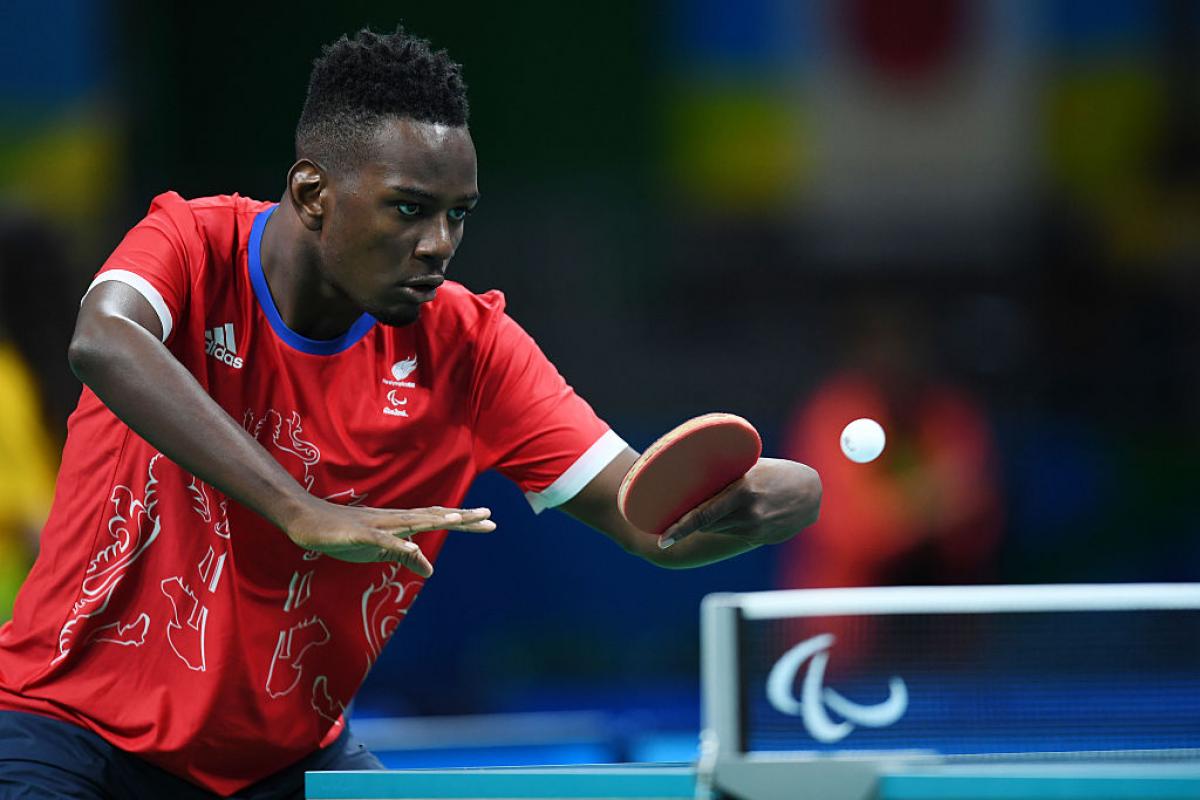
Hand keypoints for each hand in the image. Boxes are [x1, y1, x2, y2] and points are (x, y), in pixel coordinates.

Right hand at [281, 498, 494, 574]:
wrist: (308, 521)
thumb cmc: (344, 534)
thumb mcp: (379, 550)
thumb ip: (405, 558)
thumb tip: (431, 570)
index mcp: (401, 523)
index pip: (438, 520)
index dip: (463, 521)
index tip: (489, 522)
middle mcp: (395, 519)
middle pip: (433, 516)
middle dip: (461, 517)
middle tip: (490, 516)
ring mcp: (377, 524)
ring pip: (411, 521)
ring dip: (434, 520)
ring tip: (458, 519)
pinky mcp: (359, 533)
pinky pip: (380, 538)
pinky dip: (396, 542)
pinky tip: (411, 546)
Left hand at [658, 457, 820, 549]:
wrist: (813, 493)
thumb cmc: (778, 472)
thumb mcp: (752, 468)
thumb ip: (728, 477)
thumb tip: (695, 479)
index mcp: (742, 491)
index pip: (702, 515)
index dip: (680, 529)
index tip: (662, 540)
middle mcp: (748, 514)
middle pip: (707, 523)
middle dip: (690, 520)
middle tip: (674, 513)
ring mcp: (756, 529)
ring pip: (718, 530)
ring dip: (710, 522)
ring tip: (716, 505)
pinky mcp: (762, 538)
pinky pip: (733, 534)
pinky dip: (727, 525)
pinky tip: (734, 514)